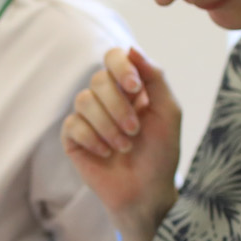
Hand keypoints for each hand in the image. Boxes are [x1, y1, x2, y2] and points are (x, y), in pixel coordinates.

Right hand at [62, 46, 181, 240]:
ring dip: (108, 125)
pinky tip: (105, 153)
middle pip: (98, 80)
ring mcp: (88, 117)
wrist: (146, 192)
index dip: (121, 68)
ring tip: (123, 145)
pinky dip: (93, 139)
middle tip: (134, 130)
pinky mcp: (73, 137)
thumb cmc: (161, 153)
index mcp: (129, 87)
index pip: (114, 57)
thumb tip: (132, 49)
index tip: (134, 89)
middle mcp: (106, 98)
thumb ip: (155, 77)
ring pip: (83, 100)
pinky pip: (73, 124)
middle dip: (118, 106)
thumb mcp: (168, 112)